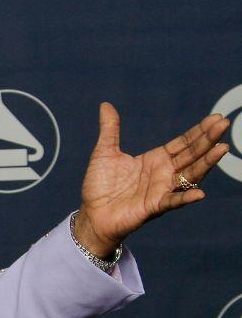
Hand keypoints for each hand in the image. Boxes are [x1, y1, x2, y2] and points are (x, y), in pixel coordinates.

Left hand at [74, 102, 230, 255]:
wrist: (92, 213)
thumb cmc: (100, 185)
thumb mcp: (104, 152)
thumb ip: (110, 130)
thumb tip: (105, 104)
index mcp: (156, 159)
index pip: (183, 143)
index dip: (199, 131)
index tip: (216, 118)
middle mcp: (164, 174)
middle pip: (192, 155)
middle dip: (208, 140)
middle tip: (224, 124)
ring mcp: (162, 190)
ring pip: (190, 175)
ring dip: (206, 163)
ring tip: (222, 149)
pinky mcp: (153, 207)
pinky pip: (173, 202)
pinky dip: (186, 198)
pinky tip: (200, 193)